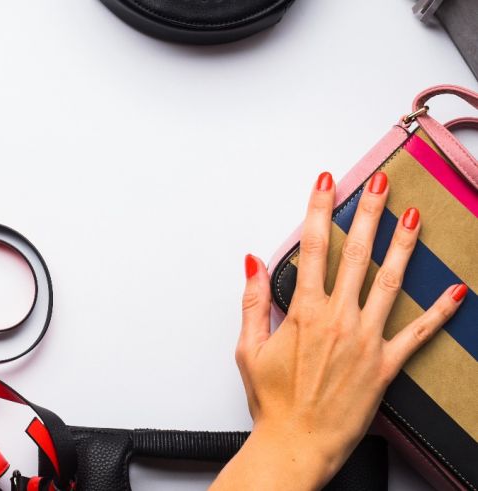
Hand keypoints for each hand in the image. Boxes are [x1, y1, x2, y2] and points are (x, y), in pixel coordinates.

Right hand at [212, 171, 465, 489]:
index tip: (326, 183)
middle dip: (369, 213)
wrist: (296, 442)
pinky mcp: (385, 365)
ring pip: (390, 283)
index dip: (319, 210)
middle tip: (381, 183)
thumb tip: (252, 263)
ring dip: (403, 246)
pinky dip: (440, 312)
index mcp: (304, 313)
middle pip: (357, 255)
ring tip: (414, 216)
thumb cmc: (273, 400)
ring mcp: (365, 340)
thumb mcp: (249, 347)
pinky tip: (456, 291)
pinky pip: (417, 333)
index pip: (312, 248)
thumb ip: (252, 301)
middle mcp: (338, 320)